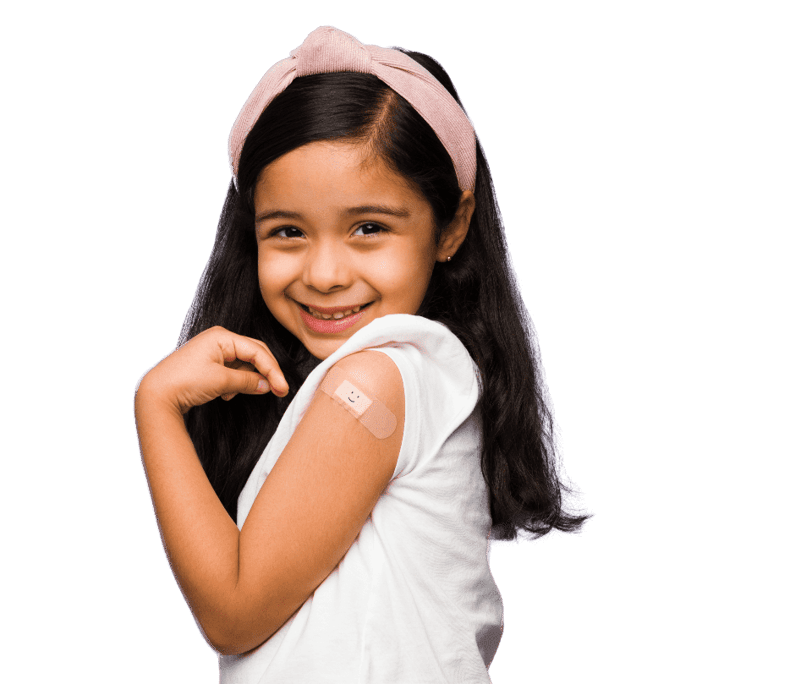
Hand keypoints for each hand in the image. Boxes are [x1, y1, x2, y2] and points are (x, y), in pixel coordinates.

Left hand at [138, 326, 289, 412]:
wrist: (156, 394)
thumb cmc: (184, 381)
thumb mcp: (221, 382)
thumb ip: (248, 381)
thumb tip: (266, 385)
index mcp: (222, 336)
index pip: (258, 351)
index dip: (273, 370)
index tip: (283, 388)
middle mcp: (219, 339)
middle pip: (253, 354)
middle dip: (265, 373)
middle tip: (279, 390)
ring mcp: (213, 351)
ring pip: (243, 365)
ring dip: (245, 381)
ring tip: (234, 395)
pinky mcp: (209, 364)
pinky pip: (232, 371)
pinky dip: (234, 384)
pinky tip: (225, 395)